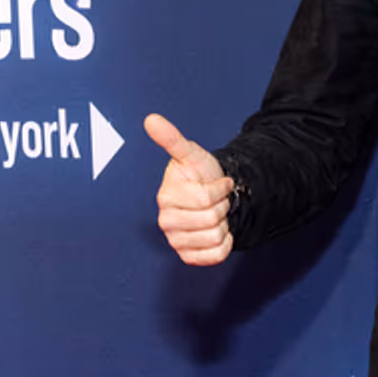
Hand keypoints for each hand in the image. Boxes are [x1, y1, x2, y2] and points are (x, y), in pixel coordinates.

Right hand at [145, 113, 235, 265]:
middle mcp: (166, 222)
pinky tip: (219, 231)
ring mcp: (176, 241)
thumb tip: (151, 119)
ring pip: (215, 237)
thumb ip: (172, 139)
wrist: (214, 197)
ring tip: (216, 214)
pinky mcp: (189, 257)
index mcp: (165, 198)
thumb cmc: (200, 175)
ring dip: (224, 224)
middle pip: (211, 220)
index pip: (205, 198)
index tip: (219, 184)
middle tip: (217, 201)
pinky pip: (216, 255)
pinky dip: (226, 243)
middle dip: (222, 206)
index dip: (220, 189)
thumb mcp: (190, 154)